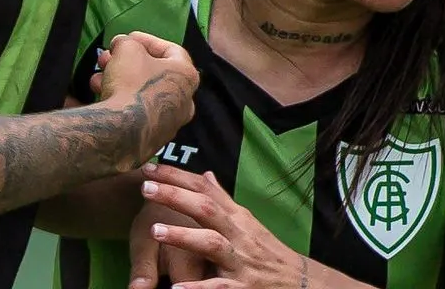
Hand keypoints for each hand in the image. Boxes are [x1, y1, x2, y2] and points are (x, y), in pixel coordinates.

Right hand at [94, 33, 197, 163]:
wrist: (123, 132)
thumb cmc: (132, 84)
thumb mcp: (127, 49)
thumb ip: (126, 42)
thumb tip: (122, 45)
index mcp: (186, 76)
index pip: (170, 50)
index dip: (146, 40)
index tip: (127, 38)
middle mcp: (184, 100)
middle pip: (153, 72)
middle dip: (127, 62)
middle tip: (108, 57)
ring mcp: (169, 122)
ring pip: (142, 93)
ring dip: (118, 80)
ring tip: (98, 77)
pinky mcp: (153, 138)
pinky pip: (137, 112)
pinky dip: (121, 100)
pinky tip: (101, 95)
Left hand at [141, 163, 315, 288]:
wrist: (300, 281)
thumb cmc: (267, 250)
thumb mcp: (246, 222)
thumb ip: (223, 200)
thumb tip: (205, 175)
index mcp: (236, 217)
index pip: (205, 189)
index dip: (177, 177)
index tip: (149, 168)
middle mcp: (238, 234)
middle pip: (206, 209)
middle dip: (175, 197)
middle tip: (145, 188)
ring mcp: (241, 260)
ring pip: (212, 244)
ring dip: (183, 237)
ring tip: (154, 231)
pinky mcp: (244, 287)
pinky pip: (219, 286)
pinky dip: (198, 288)